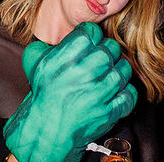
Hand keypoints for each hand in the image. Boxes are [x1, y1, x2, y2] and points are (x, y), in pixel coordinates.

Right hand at [4, 23, 137, 161]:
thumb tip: (57, 37)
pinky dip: (126, 91)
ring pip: (122, 69)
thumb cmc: (43, 97)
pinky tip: (116, 90)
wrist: (46, 131)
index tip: (91, 41)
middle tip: (100, 58)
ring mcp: (98, 94)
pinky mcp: (109, 112)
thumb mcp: (34, 63)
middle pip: (110, 49)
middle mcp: (83, 74)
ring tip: (109, 73)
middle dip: (106, 51)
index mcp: (65, 59)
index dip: (92, 35)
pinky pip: (129, 94)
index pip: (91, 32)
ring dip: (118, 69)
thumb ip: (45, 44)